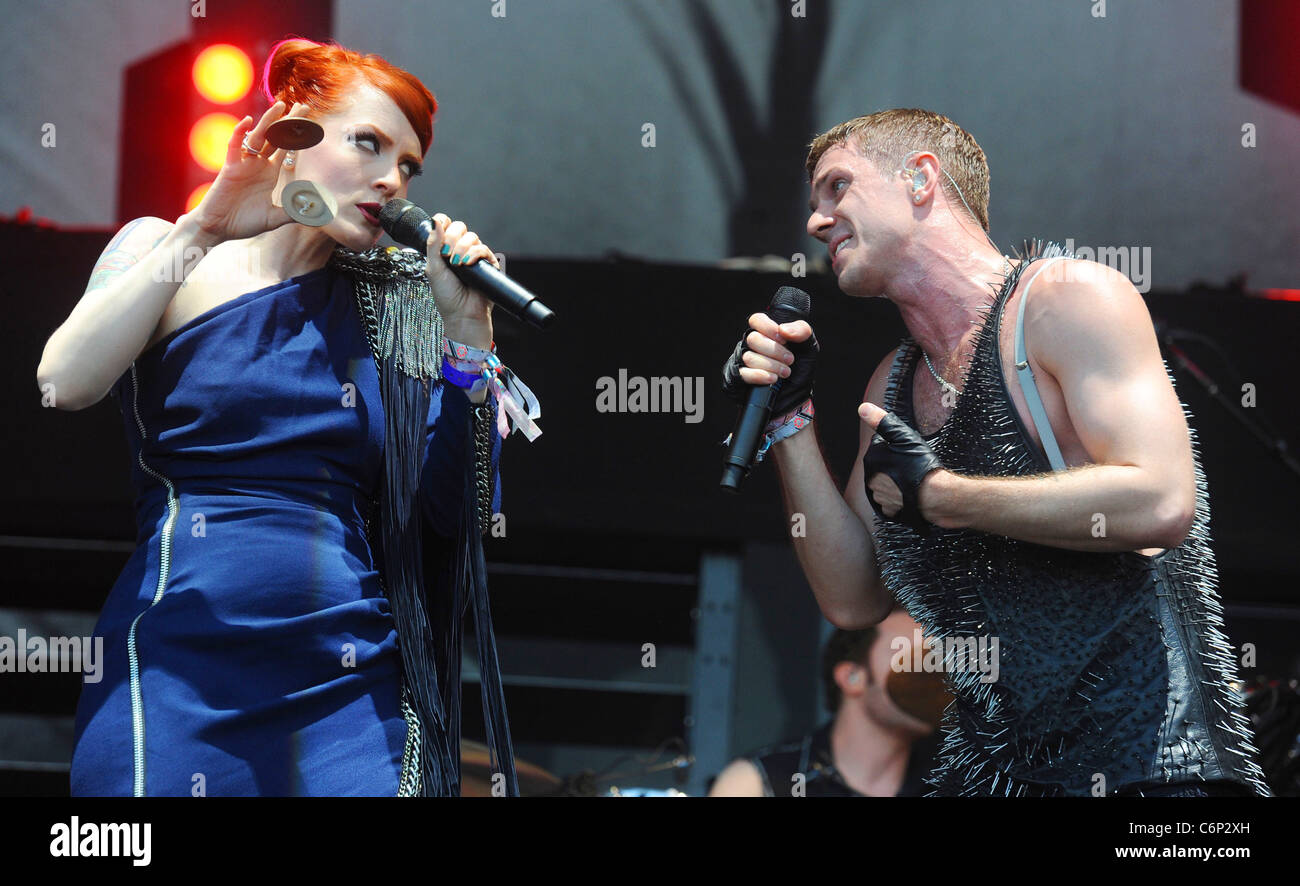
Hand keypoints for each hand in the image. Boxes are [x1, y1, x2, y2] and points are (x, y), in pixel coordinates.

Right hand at [186, 100, 303, 241]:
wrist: (219, 228)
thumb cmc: (244, 222)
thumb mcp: (274, 218)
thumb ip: (293, 212)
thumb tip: (316, 213)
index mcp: (270, 172)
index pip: (287, 149)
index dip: (298, 136)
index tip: (311, 122)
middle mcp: (258, 164)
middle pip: (276, 137)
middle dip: (289, 122)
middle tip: (304, 105)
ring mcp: (244, 163)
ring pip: (258, 137)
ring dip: (269, 121)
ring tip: (281, 106)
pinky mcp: (230, 167)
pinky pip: (234, 146)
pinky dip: (239, 133)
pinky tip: (247, 121)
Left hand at [424, 215, 496, 348]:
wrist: (462, 313)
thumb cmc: (446, 296)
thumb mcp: (433, 268)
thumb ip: (432, 244)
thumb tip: (434, 221)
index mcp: (445, 248)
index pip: (446, 224)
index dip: (443, 223)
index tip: (439, 234)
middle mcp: (460, 249)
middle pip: (459, 227)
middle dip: (451, 239)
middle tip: (446, 255)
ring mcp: (474, 256)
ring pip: (472, 237)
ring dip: (462, 249)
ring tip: (456, 265)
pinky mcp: (487, 263)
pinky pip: (483, 249)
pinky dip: (473, 254)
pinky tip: (466, 264)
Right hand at [721, 312, 818, 414]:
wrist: (796, 398)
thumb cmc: (800, 371)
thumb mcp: (809, 348)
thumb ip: (802, 331)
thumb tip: (783, 329)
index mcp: (766, 334)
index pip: (756, 320)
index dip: (768, 328)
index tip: (784, 339)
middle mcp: (751, 346)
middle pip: (753, 339)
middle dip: (775, 351)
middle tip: (790, 360)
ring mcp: (742, 362)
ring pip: (749, 357)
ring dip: (772, 366)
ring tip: (785, 373)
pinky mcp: (737, 379)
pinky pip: (743, 373)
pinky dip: (759, 376)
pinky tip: (772, 379)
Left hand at [859, 402, 944, 529]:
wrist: (936, 496)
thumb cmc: (921, 465)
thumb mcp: (903, 436)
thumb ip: (881, 422)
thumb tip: (863, 408)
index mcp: (871, 461)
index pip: (881, 447)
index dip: (897, 446)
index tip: (909, 450)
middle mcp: (871, 481)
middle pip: (883, 466)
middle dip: (896, 464)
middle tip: (913, 464)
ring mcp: (880, 498)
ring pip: (888, 484)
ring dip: (898, 481)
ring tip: (914, 478)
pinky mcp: (891, 512)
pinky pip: (893, 502)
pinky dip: (901, 498)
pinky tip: (912, 493)